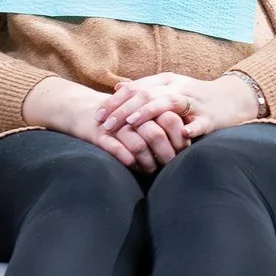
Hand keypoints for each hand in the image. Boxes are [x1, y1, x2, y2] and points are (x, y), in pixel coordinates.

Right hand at [24, 78, 184, 170]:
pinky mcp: (100, 133)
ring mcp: (116, 123)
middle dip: (164, 153)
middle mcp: (132, 112)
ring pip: (137, 143)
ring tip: (152, 171)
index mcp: (147, 103)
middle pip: (155, 133)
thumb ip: (164, 121)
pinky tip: (133, 165)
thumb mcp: (144, 114)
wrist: (86, 110)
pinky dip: (126, 158)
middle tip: (170, 166)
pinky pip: (115, 148)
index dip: (178, 138)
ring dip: (147, 160)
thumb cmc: (124, 116)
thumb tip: (188, 137)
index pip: (170, 120)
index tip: (183, 152)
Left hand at [97, 72, 257, 141]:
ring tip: (131, 123)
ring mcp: (195, 101)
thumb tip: (118, 87)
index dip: (115, 101)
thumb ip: (145, 88)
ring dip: (148, 112)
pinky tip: (180, 134)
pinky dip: (189, 127)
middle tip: (105, 124)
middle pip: (147, 93)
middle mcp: (179, 87)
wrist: (232, 100)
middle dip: (123, 109)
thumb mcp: (169, 89)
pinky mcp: (210, 117)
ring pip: (168, 102)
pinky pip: (199, 122)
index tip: (98, 115)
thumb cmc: (195, 98)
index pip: (135, 87)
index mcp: (167, 81)